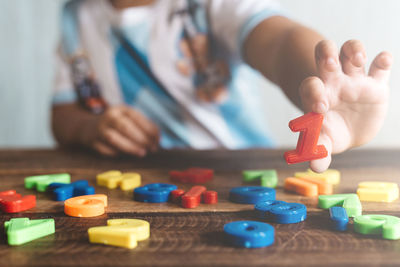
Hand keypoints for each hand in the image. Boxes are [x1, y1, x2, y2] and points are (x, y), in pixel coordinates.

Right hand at [89, 105, 159, 156]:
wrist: (88, 127)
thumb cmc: (116, 124)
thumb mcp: (129, 119)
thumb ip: (144, 127)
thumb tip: (158, 139)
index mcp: (121, 109)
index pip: (136, 117)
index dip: (149, 129)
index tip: (158, 140)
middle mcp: (109, 117)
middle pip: (125, 127)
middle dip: (141, 139)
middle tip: (151, 148)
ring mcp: (99, 129)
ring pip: (113, 138)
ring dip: (129, 147)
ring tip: (142, 153)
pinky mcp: (92, 141)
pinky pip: (104, 149)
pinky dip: (115, 153)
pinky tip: (124, 154)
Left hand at [299, 40, 392, 171]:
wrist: (348, 130)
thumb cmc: (330, 133)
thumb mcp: (325, 143)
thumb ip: (319, 152)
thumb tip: (314, 166)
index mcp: (317, 95)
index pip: (310, 85)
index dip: (313, 92)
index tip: (320, 107)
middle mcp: (334, 82)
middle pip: (325, 54)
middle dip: (326, 53)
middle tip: (330, 64)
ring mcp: (355, 80)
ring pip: (351, 50)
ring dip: (353, 50)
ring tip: (358, 61)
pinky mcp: (376, 83)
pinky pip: (380, 66)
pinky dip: (383, 60)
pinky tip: (383, 61)